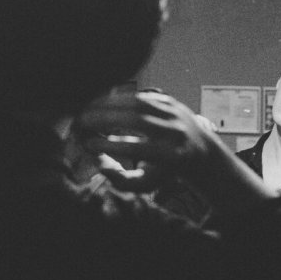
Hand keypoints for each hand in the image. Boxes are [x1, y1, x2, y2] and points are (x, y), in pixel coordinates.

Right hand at [78, 92, 216, 191]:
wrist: (198, 150)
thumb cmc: (165, 170)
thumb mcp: (146, 183)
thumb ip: (121, 181)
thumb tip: (100, 164)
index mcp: (172, 156)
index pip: (138, 149)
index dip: (111, 146)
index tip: (88, 144)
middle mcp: (176, 132)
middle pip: (138, 121)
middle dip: (107, 119)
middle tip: (82, 121)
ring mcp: (174, 113)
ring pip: (139, 103)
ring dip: (109, 103)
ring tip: (87, 108)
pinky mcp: (169, 100)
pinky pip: (141, 96)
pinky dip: (120, 98)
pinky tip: (102, 103)